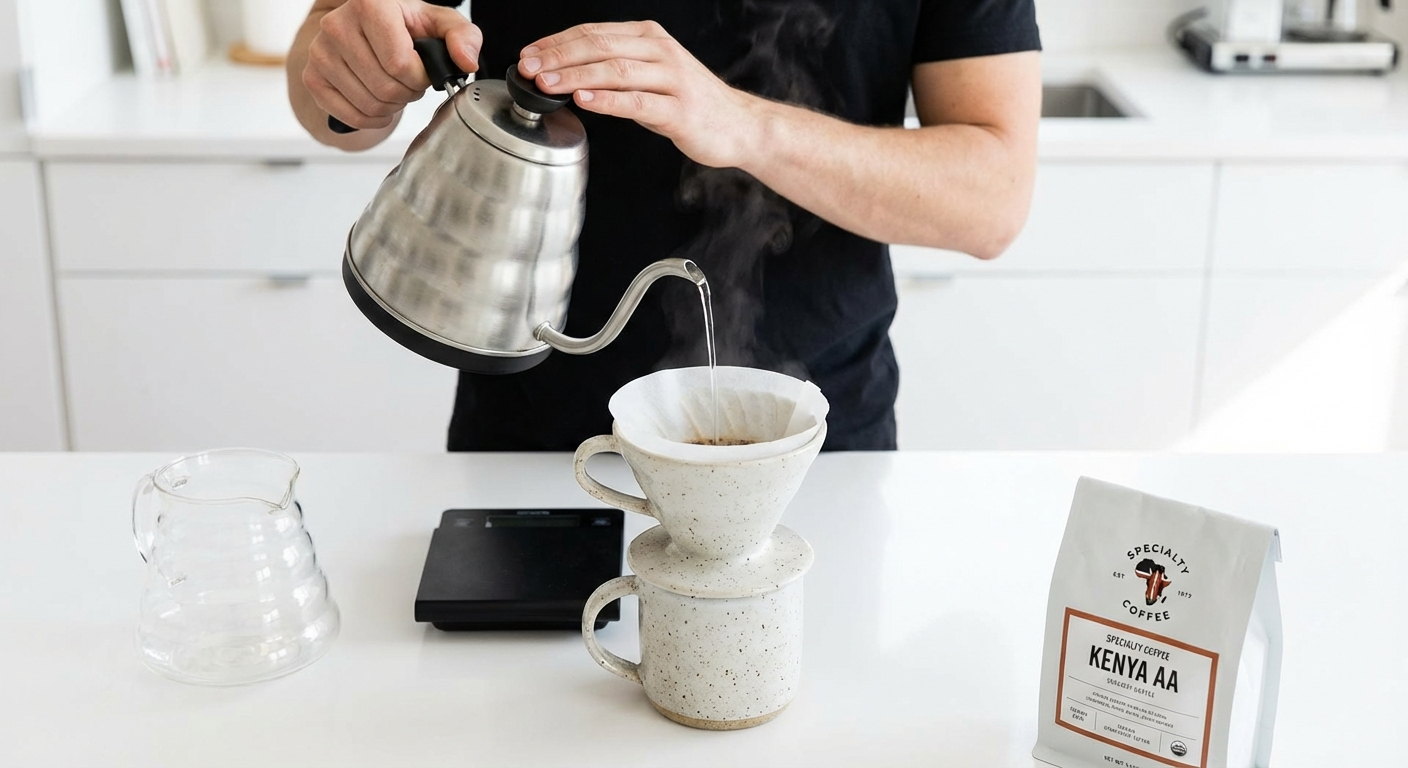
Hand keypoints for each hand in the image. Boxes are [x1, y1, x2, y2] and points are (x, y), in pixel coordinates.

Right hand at [304, 0, 480, 130]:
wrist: (366, 30)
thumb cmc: (404, 26)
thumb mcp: (439, 23)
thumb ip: (463, 36)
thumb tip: (466, 61)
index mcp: (369, 5)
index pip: (400, 64)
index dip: (420, 77)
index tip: (422, 69)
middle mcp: (337, 25)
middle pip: (385, 88)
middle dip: (407, 93)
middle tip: (409, 82)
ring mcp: (320, 52)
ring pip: (369, 105)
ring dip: (391, 107)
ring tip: (394, 88)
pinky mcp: (313, 77)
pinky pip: (349, 116)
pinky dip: (371, 119)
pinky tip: (379, 103)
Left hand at [519, 22, 760, 168]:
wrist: (739, 125)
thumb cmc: (691, 103)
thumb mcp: (652, 75)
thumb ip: (616, 70)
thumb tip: (566, 73)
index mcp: (649, 37)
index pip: (593, 32)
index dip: (556, 42)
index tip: (528, 55)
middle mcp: (660, 51)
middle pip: (599, 46)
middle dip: (558, 56)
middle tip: (528, 68)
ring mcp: (671, 79)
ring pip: (614, 70)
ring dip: (575, 76)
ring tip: (546, 83)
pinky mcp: (678, 109)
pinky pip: (637, 102)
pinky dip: (606, 100)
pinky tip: (584, 100)